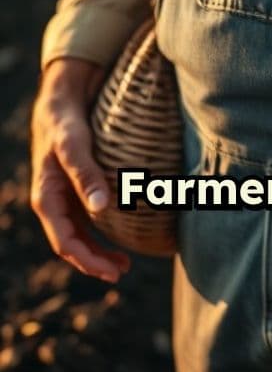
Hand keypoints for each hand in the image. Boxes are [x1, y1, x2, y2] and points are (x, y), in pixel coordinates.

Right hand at [30, 58, 131, 281]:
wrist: (63, 100)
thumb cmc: (65, 122)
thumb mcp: (73, 145)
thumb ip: (85, 173)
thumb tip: (100, 207)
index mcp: (46, 198)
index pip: (65, 242)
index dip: (88, 261)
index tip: (111, 271)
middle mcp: (54, 202)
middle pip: (73, 244)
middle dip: (95, 262)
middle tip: (122, 271)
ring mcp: (66, 197)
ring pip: (81, 235)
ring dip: (99, 251)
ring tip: (124, 263)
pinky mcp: (78, 189)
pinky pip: (88, 220)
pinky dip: (103, 232)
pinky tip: (122, 236)